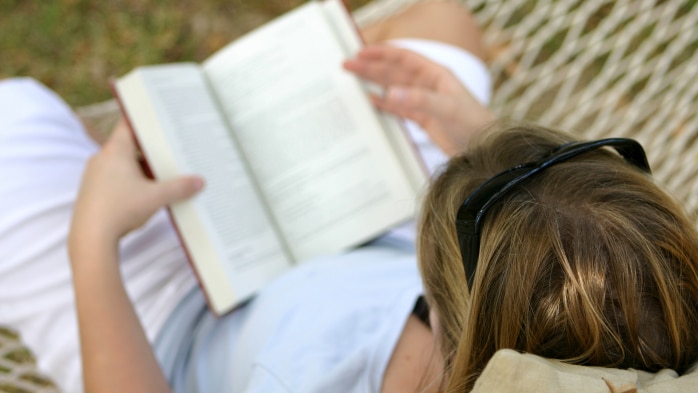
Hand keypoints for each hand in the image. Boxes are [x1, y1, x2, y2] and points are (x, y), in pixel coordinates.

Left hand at [69, 119, 203, 249]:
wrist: (90, 238)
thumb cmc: (120, 210)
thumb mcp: (156, 197)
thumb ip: (179, 188)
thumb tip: (199, 182)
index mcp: (116, 151)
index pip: (128, 125)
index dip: (143, 121)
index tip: (156, 119)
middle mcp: (101, 158)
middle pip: (128, 146)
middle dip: (148, 152)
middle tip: (168, 154)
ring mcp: (93, 174)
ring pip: (121, 164)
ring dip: (139, 170)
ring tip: (159, 179)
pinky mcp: (91, 190)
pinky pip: (113, 179)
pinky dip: (128, 182)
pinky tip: (142, 196)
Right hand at [344, 45, 493, 155]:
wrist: (484, 150)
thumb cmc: (474, 126)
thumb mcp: (447, 110)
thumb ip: (419, 101)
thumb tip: (390, 93)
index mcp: (436, 75)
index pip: (404, 58)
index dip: (382, 54)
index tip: (361, 52)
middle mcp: (429, 85)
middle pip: (394, 72)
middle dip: (371, 67)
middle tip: (347, 65)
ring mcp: (425, 102)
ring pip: (393, 88)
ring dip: (374, 83)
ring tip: (352, 79)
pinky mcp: (423, 119)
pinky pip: (399, 107)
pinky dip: (384, 103)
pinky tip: (370, 100)